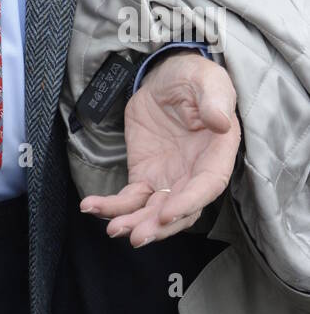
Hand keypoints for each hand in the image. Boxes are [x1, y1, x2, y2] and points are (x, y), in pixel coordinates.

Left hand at [80, 52, 239, 245]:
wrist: (167, 77)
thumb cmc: (195, 79)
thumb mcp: (208, 81)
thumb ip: (215, 100)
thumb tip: (220, 121)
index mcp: (216, 155)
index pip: (206, 187)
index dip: (188, 203)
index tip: (166, 213)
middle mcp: (194, 175)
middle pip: (179, 210)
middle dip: (157, 226)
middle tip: (134, 236)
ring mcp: (168, 179)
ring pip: (152, 211)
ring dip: (133, 223)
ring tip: (112, 229)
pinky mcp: (145, 175)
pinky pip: (129, 198)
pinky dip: (111, 206)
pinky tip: (92, 207)